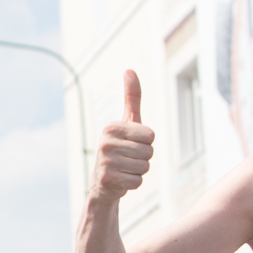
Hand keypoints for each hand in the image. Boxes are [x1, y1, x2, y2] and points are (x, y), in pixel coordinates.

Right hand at [91, 70, 153, 203]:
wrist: (102, 183)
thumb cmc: (120, 149)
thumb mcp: (127, 123)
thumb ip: (131, 98)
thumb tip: (129, 69)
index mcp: (111, 127)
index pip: (150, 135)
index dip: (146, 143)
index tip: (132, 145)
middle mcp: (105, 142)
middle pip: (149, 152)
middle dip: (144, 158)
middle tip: (128, 160)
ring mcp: (104, 161)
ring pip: (145, 167)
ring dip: (139, 171)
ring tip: (125, 170)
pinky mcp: (107, 178)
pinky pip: (138, 181)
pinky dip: (133, 183)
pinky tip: (121, 181)